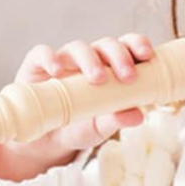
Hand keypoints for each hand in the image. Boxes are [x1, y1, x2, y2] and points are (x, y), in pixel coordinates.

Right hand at [0, 34, 153, 180]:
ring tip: (97, 79)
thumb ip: (116, 120)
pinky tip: (57, 70)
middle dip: (119, 56)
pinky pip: (42, 54)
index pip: (127, 47)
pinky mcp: (37, 65)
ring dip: (90, 60)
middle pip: (106, 45)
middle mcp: (88, 59)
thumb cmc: (78, 127)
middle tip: (128, 77)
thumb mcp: (99, 128)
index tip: (147, 55)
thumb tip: (139, 115)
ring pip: (78, 47)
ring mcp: (63, 60)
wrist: (43, 140)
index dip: (137, 45)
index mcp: (110, 68)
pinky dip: (50, 58)